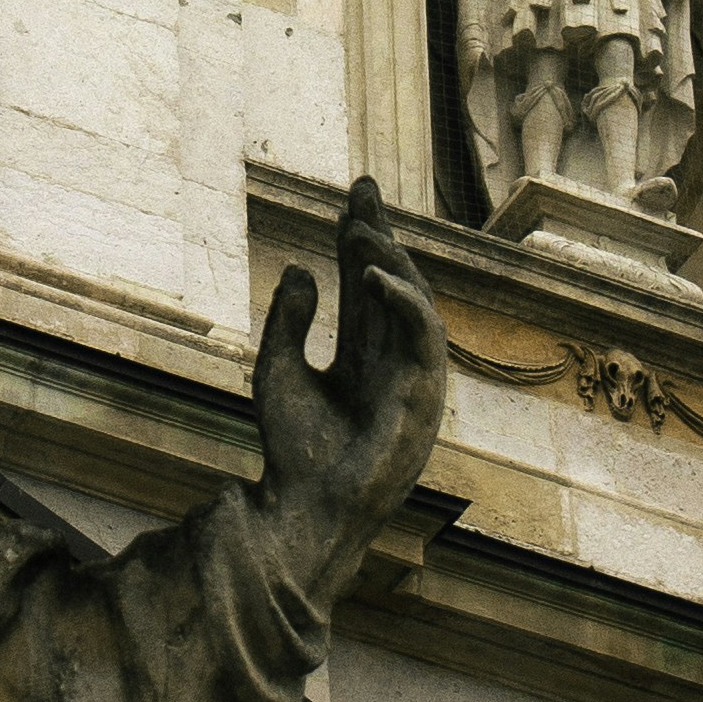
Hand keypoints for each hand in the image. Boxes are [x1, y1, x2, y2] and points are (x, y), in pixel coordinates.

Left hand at [250, 177, 450, 601]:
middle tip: (363, 195)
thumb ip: (290, 320)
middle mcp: (392, 360)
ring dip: (393, 263)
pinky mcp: (423, 396)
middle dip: (381, 237)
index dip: (362, 239)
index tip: (354, 197)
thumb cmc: (292, 449)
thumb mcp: (278, 370)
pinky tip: (373, 276)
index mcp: (363, 355)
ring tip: (361, 231)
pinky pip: (424, 338)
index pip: (367, 284)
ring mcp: (412, 378)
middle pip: (395, 283)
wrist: (304, 506)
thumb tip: (302, 268)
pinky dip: (403, 302)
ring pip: (416, 303)